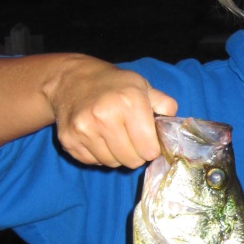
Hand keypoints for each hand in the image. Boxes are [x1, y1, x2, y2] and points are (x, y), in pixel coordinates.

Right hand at [47, 56, 176, 167]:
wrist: (71, 79)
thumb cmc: (113, 84)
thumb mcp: (142, 85)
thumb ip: (163, 103)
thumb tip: (173, 123)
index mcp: (129, 102)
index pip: (149, 149)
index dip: (152, 147)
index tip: (148, 140)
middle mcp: (105, 116)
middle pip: (132, 160)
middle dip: (136, 154)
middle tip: (132, 140)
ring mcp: (84, 129)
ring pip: (112, 164)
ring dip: (117, 155)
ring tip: (114, 137)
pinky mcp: (69, 140)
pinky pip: (93, 162)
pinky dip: (98, 155)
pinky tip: (97, 138)